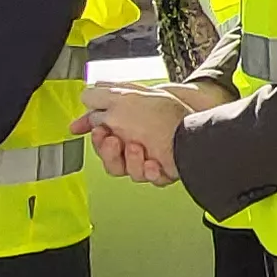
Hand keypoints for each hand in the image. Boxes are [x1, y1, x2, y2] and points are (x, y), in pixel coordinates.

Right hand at [76, 83, 191, 184]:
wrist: (193, 122)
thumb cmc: (162, 109)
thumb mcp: (124, 97)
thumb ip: (99, 99)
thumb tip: (83, 100)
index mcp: (124, 130)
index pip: (102, 142)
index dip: (97, 140)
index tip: (98, 131)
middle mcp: (135, 146)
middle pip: (111, 162)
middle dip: (110, 152)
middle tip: (115, 140)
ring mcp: (149, 159)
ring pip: (128, 172)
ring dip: (131, 160)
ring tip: (138, 147)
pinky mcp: (162, 171)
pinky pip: (150, 178)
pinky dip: (150, 171)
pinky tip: (154, 162)